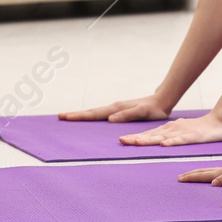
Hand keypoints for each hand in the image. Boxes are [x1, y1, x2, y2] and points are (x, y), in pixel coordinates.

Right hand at [56, 94, 170, 122]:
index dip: (79, 116)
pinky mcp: (118, 112)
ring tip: (69, 117)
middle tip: (59, 116)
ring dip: (81, 115)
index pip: (93, 114)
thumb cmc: (153, 109)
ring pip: (94, 113)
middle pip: (90, 112)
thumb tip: (110, 119)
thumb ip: (127, 115)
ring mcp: (115, 109)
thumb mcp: (142, 113)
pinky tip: (89, 120)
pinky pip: (101, 115)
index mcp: (115, 109)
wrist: (162, 101)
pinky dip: (91, 116)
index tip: (65, 117)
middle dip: (75, 115)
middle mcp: (113, 108)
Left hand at [118, 111, 221, 145]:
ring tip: (136, 142)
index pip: (150, 134)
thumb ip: (171, 137)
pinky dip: (172, 142)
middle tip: (122, 141)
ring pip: (163, 137)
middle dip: (137, 138)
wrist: (220, 122)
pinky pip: (181, 140)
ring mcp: (183, 132)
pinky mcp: (193, 136)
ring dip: (150, 140)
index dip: (136, 137)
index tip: (122, 141)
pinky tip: (164, 145)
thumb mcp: (182, 133)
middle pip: (152, 135)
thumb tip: (160, 143)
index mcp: (169, 130)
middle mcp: (173, 129)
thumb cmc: (199, 129)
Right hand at [177, 160, 221, 185]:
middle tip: (179, 177)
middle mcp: (221, 170)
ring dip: (196, 173)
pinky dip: (205, 174)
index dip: (191, 177)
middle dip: (190, 174)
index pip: (203, 175)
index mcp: (221, 172)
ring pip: (206, 172)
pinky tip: (206, 176)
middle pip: (202, 172)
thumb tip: (212, 182)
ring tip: (188, 175)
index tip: (180, 179)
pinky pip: (212, 173)